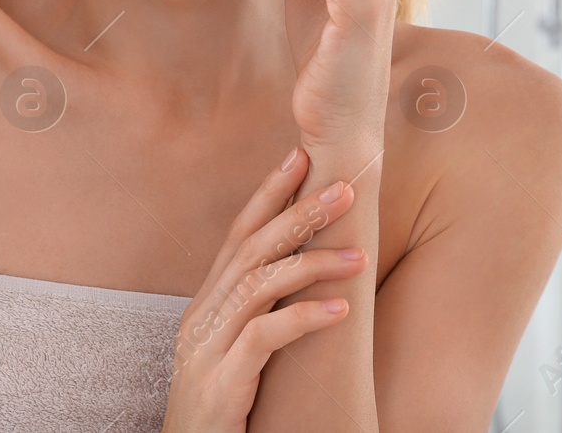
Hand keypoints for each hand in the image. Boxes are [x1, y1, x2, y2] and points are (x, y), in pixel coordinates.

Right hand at [161, 148, 365, 432]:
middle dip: (299, 212)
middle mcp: (203, 316)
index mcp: (207, 303)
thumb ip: (256, 311)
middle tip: (345, 187)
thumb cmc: (221, 405)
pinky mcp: (223, 381)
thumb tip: (300, 271)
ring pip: (259, 285)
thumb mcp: (235, 348)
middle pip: (251, 248)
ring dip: (312, 263)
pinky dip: (304, 318)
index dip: (267, 193)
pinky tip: (340, 311)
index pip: (238, 234)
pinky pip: (265, 337)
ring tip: (359, 256)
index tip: (300, 156)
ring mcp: (208, 347)